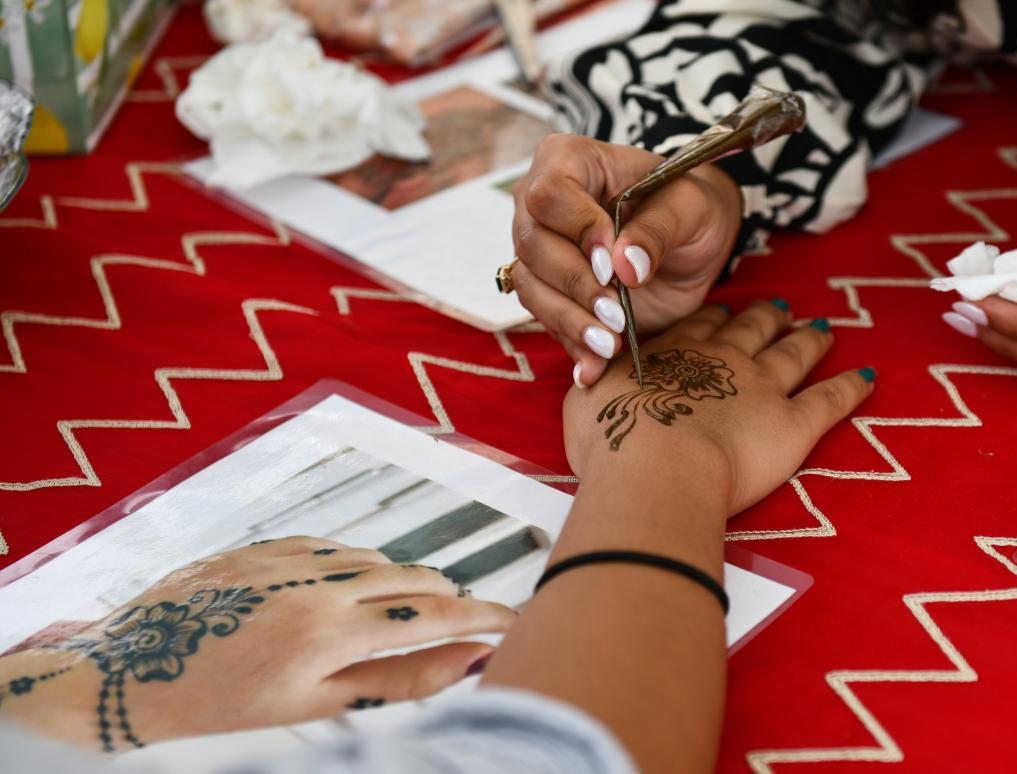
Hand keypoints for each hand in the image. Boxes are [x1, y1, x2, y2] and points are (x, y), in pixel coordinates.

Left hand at [0, 538, 514, 750]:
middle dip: (449, 596)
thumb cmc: (221, 703)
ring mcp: (292, 558)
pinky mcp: (268, 543)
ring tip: (396, 613)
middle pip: (416, 577)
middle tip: (465, 616)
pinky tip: (345, 592)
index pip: (435, 615)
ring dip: (401, 582)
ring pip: (378, 559)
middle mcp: (318, 586)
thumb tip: (468, 659)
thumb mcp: (315, 707)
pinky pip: (335, 545)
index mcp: (333, 635)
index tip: (516, 618)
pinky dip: (356, 567)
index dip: (484, 615)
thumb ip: (399, 679)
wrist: (130, 672)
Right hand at [510, 134, 743, 387]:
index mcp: (570, 160)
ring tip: (610, 345)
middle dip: (575, 284)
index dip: (576, 229)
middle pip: (531, 243)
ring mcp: (540, 247)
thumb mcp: (689, 207)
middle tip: (616, 313)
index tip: (611, 262)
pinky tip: (593, 368)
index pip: (549, 193)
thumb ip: (658, 229)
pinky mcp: (550, 289)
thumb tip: (624, 267)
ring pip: (531, 285)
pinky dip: (571, 344)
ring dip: (569, 320)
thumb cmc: (689, 206)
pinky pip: (545, 318)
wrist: (691, 239)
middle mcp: (541, 202)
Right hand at [562, 301, 874, 514]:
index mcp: (677, 352)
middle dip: (766, 317)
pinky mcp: (795, 424)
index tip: (726, 312)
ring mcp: (765, 387)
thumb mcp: (586, 400)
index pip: (702, 326)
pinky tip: (867, 376)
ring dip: (810, 339)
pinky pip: (831, 400)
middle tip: (780, 308)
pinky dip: (851, 387)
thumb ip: (597, 382)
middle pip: (752, 329)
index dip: (716, 318)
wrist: (657, 469)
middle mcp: (726, 360)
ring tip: (823, 329)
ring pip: (795, 354)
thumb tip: (590, 378)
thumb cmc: (613, 439)